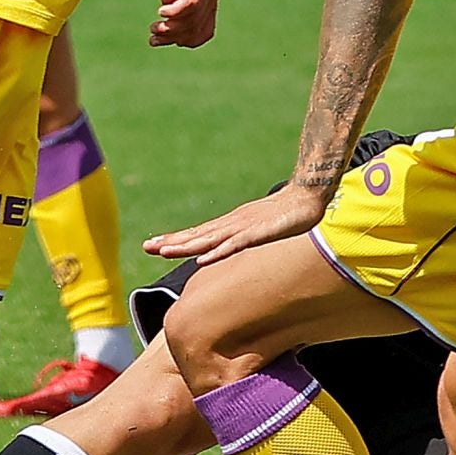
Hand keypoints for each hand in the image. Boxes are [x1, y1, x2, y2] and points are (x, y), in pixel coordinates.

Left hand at [144, 185, 326, 265]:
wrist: (308, 197)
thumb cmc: (285, 214)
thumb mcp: (260, 229)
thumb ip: (245, 238)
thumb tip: (233, 245)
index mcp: (231, 225)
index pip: (198, 234)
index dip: (176, 240)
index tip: (154, 245)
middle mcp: (231, 225)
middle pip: (197, 236)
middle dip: (172, 242)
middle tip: (147, 246)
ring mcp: (243, 228)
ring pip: (209, 240)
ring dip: (187, 246)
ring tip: (165, 251)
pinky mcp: (258, 233)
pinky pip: (234, 245)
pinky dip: (217, 252)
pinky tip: (203, 258)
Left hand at [149, 0, 217, 47]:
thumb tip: (167, 11)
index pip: (192, 4)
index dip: (175, 12)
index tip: (159, 12)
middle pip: (194, 21)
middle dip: (171, 29)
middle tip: (152, 28)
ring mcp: (212, 5)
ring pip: (199, 31)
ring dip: (177, 39)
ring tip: (154, 39)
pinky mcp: (209, 12)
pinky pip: (204, 33)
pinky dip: (189, 40)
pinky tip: (171, 40)